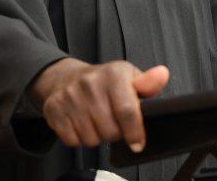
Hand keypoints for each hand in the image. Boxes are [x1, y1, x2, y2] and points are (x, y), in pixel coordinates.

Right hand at [27, 58, 168, 151]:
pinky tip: (81, 123)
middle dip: (114, 133)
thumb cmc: (103, 81)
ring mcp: (70, 96)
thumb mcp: (129, 77)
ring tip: (96, 121)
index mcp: (113, 74)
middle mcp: (90, 83)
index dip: (135, 132)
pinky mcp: (53, 108)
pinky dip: (78, 138)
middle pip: (110, 130)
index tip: (138, 143)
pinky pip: (72, 140)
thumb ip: (148, 83)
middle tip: (112, 121)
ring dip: (96, 136)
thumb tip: (162, 75)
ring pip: (91, 139)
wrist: (66, 77)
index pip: (127, 110)